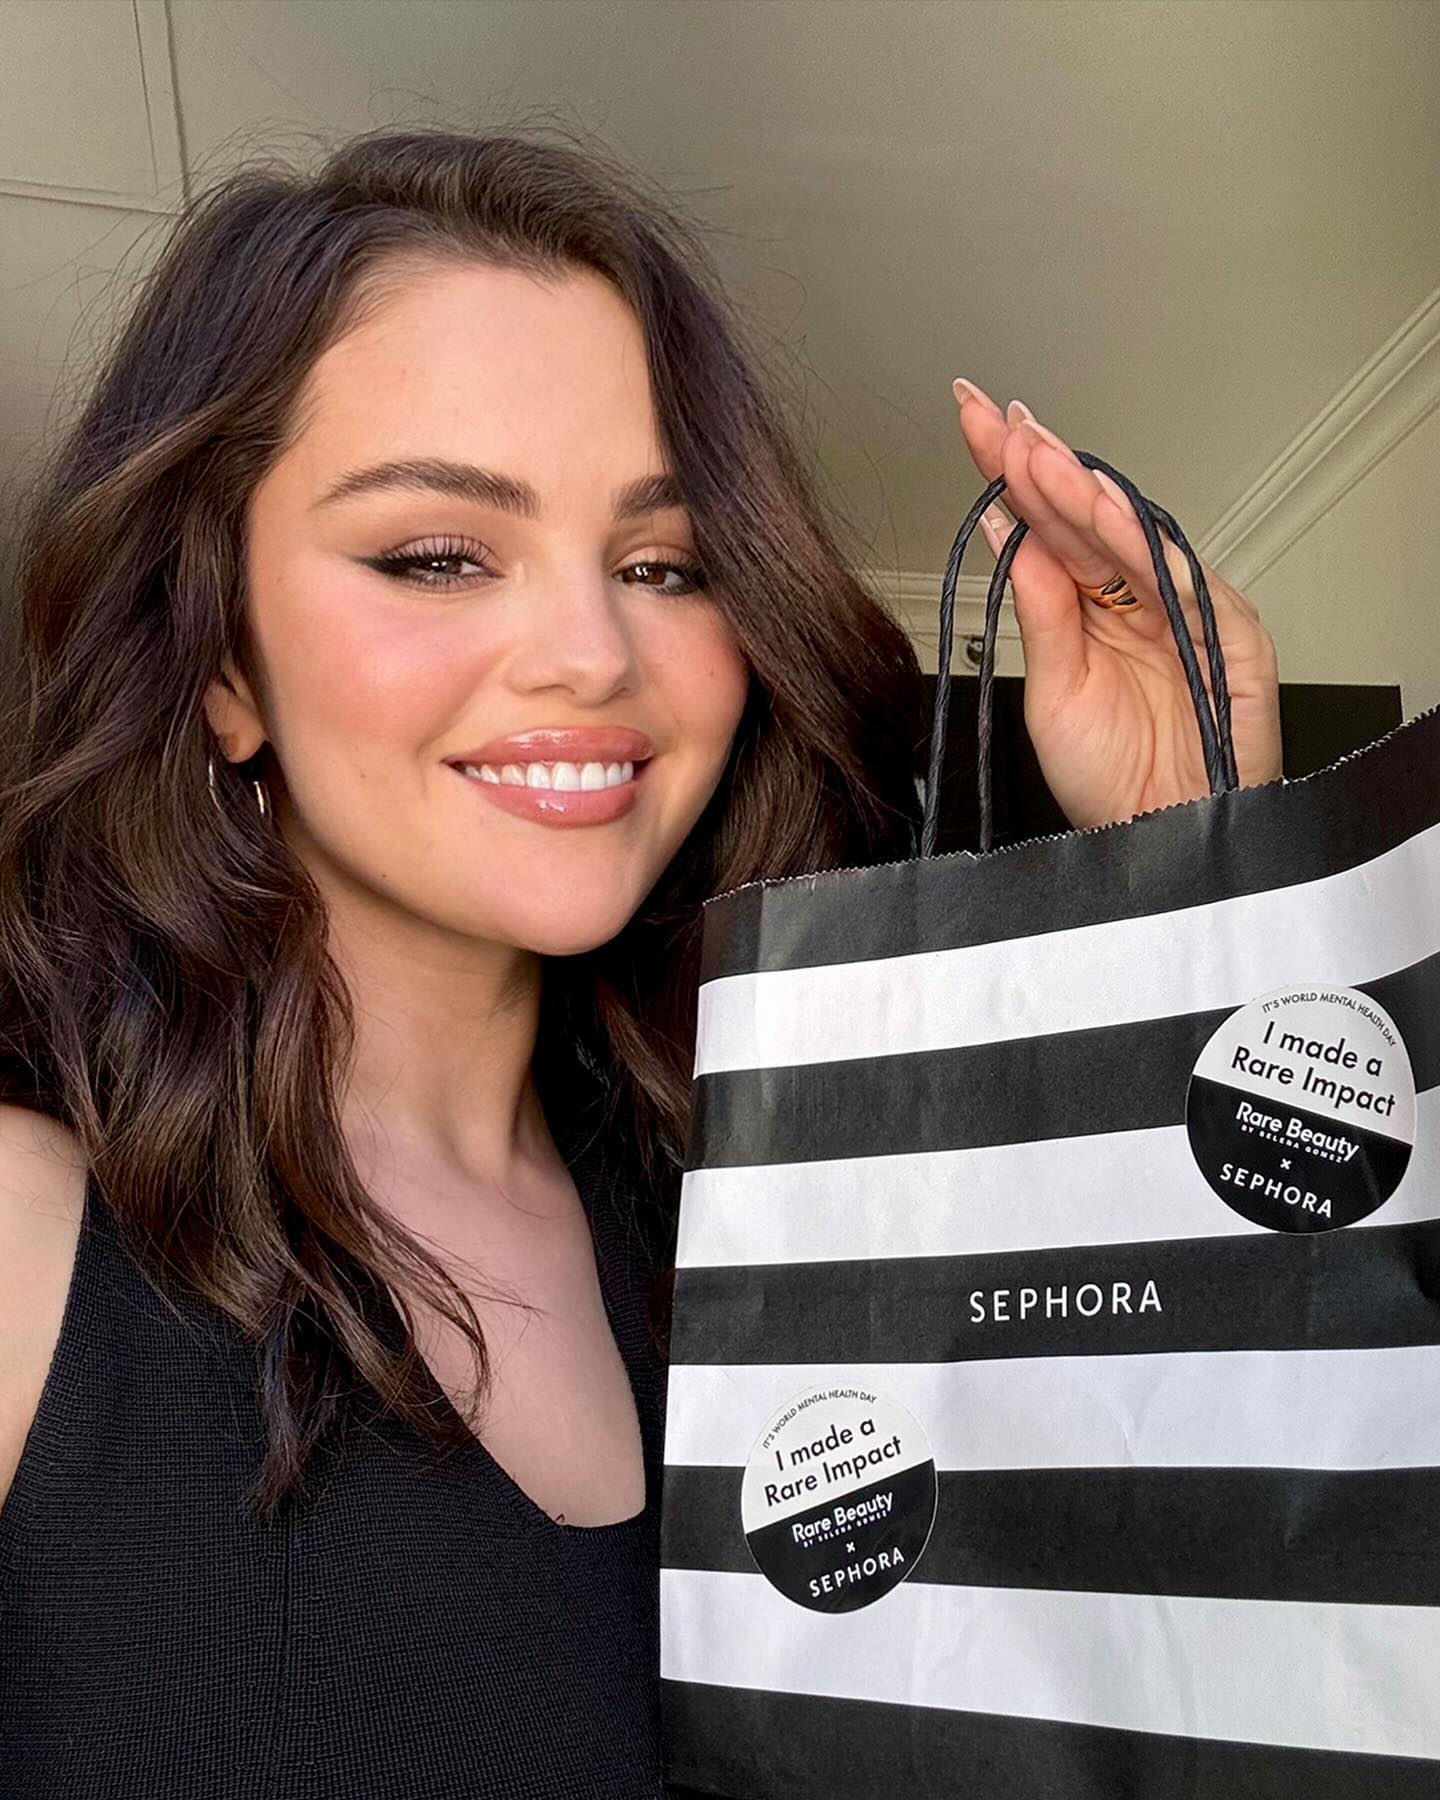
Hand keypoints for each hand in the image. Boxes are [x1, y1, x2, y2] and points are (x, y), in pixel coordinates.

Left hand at [952, 378, 1281, 829]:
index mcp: (1092, 608)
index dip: (1013, 475)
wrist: (1159, 846)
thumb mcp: (1051, 694)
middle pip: (1086, 516)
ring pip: (1131, 535)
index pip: (1048, 526)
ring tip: (1036, 453)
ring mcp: (1184, 613)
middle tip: (996, 417)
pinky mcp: (1230, 637)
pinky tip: (1101, 509)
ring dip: (1082, 490)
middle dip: (1041, 462)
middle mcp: (1137, 600)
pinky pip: (1182, 580)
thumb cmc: (1111, 783)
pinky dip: (1140, 543)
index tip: (971, 422)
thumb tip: (1007, 532)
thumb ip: (1039, 613)